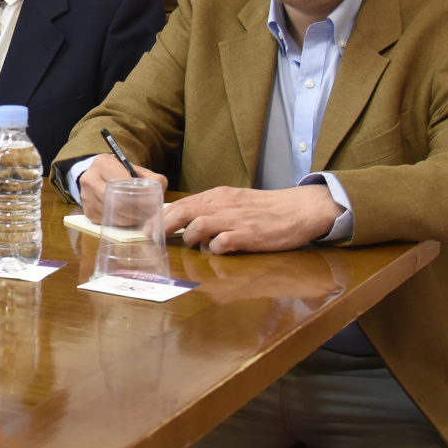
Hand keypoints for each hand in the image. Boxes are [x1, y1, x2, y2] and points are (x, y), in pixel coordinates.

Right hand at [78, 156, 168, 222]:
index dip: (139, 197)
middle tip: (148, 216)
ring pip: (111, 214)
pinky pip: (106, 221)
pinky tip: (128, 219)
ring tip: (140, 218)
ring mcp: (85, 196)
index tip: (151, 205)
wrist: (100, 175)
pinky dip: (119, 223)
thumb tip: (158, 192)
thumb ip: (152, 178)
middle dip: (135, 212)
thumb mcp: (136, 170)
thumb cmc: (121, 173)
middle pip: (116, 203)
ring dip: (129, 220)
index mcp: (103, 163)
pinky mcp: (86, 210)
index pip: (123, 184)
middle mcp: (90, 178)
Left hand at [162, 185, 344, 254]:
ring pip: (198, 225)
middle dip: (163, 225)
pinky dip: (214, 249)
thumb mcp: (236, 201)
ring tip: (192, 243)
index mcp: (218, 196)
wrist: (299, 209)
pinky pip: (221, 243)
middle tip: (152, 237)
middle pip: (183, 212)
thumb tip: (189, 221)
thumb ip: (213, 209)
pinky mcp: (248, 235)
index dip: (162, 216)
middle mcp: (223, 205)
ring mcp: (235, 220)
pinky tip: (218, 251)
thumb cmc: (267, 208)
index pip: (182, 203)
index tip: (148, 227)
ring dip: (189, 237)